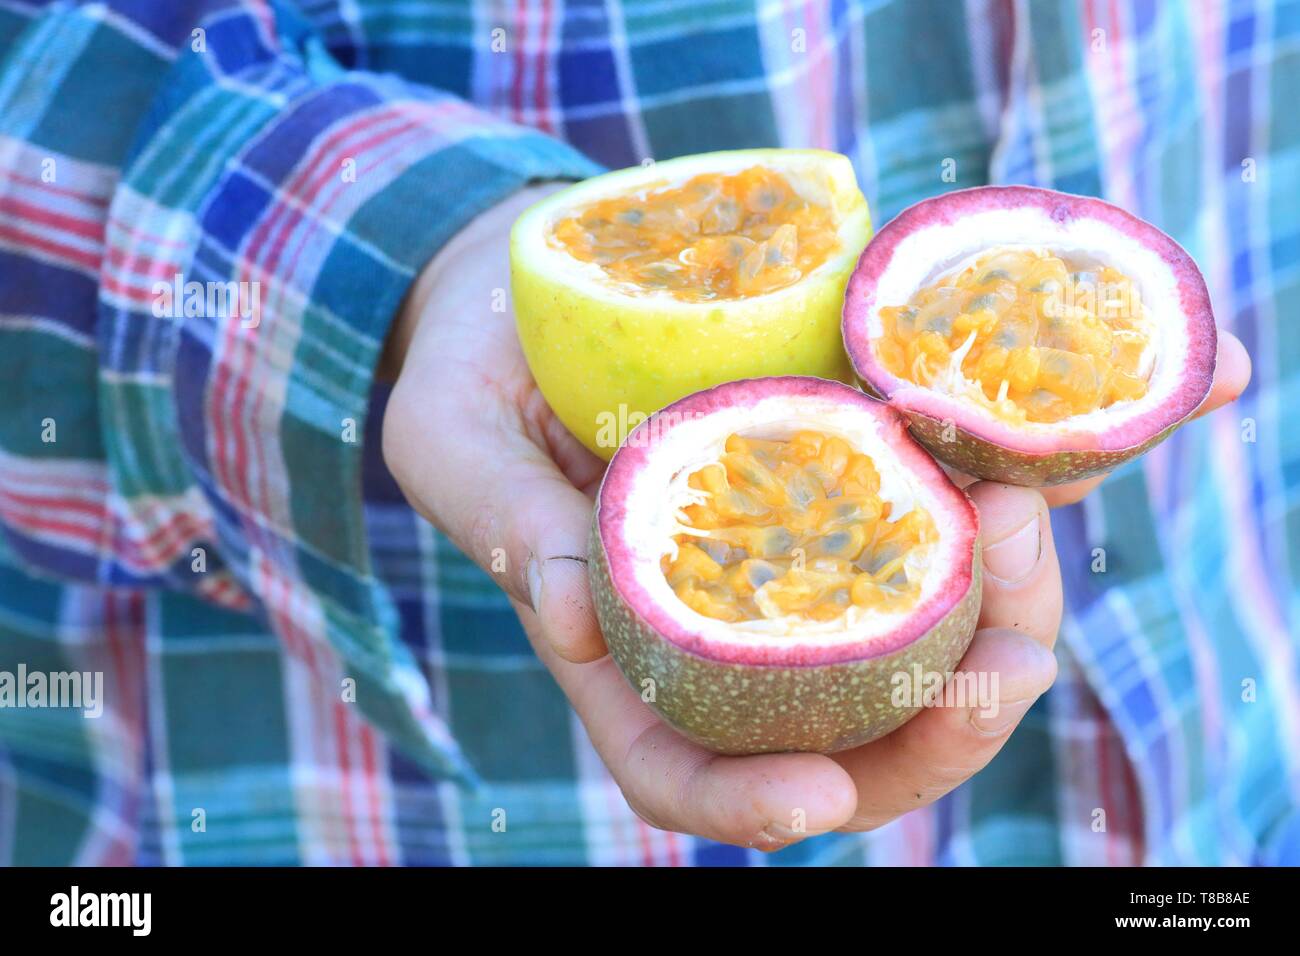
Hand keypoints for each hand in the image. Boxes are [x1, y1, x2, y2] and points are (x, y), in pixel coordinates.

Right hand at [381, 185, 1244, 848]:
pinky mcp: (849, 452)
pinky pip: (943, 485)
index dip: (749, 800)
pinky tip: (1086, 425)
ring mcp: (800, 537)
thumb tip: (578, 608)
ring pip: (919, 616)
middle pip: (841, 721)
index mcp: (627, 641)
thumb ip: (498, 517)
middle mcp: (732, 611)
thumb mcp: (450, 436)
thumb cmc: (470, 368)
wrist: (534, 275)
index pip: (683, 760)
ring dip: (1005, 603)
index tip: (824, 795)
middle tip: (1008, 667)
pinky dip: (1023, 469)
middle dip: (938, 725)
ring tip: (1038, 514)